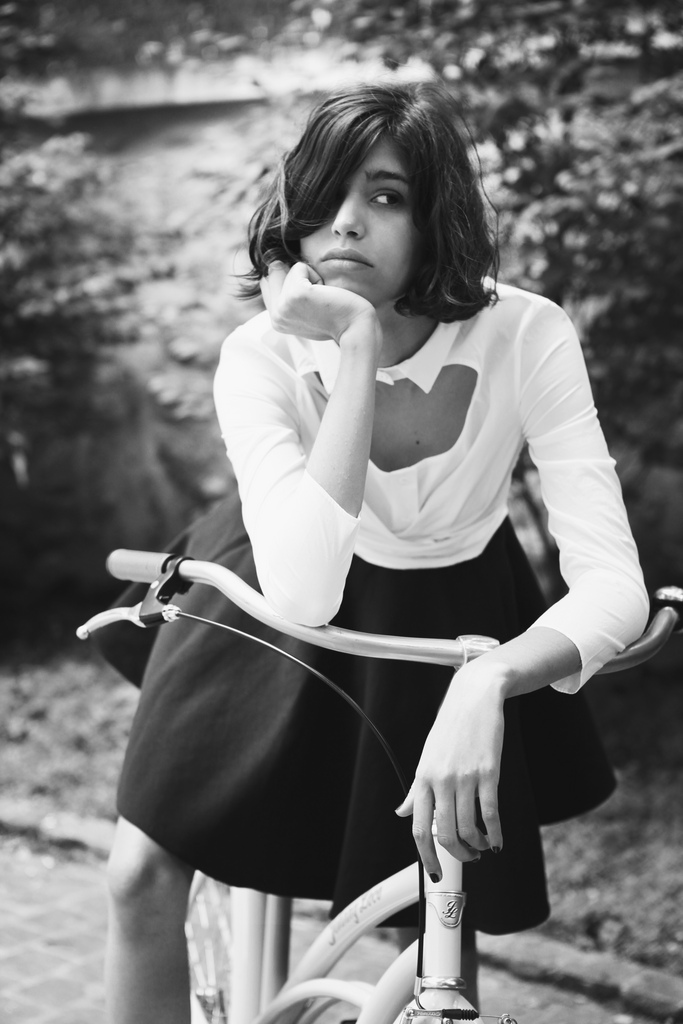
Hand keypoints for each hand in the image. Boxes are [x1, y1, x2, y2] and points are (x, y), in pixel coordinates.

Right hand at [260, 261, 378, 344]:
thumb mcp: (305, 310)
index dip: (289, 282)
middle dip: (296, 278)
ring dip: (308, 278)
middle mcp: (275, 316)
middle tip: (316, 299)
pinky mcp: (295, 295)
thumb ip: (288, 296)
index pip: (267, 284)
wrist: (355, 328)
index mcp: (276, 322)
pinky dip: (315, 275)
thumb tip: (274, 264)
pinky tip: (325, 294)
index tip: (310, 300)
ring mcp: (283, 306)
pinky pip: (299, 267)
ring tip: (321, 298)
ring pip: (286, 268)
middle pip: (272, 272)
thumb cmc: (336, 318)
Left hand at [395, 663, 506, 875]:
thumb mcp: (427, 757)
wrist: (474, 697)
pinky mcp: (489, 772)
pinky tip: (496, 840)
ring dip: (476, 846)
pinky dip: (494, 834)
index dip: (427, 857)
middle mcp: (441, 780)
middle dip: (458, 856)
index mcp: (423, 778)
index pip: (419, 828)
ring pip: (468, 827)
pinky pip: (490, 813)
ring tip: (481, 847)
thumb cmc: (450, 728)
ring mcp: (465, 777)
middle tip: (468, 858)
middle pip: (445, 834)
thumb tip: (403, 812)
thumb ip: (417, 790)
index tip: (436, 873)